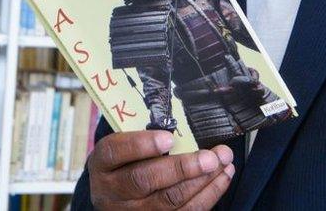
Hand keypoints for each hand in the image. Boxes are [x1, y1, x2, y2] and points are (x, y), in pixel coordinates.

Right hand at [89, 130, 234, 209]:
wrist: (112, 198)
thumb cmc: (123, 164)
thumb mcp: (121, 148)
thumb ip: (141, 137)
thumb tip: (180, 126)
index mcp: (102, 164)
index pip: (115, 152)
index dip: (141, 145)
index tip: (168, 138)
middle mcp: (112, 191)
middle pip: (145, 180)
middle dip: (183, 167)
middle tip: (211, 156)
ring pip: (169, 200)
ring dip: (203, 181)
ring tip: (223, 162)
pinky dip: (208, 195)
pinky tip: (221, 177)